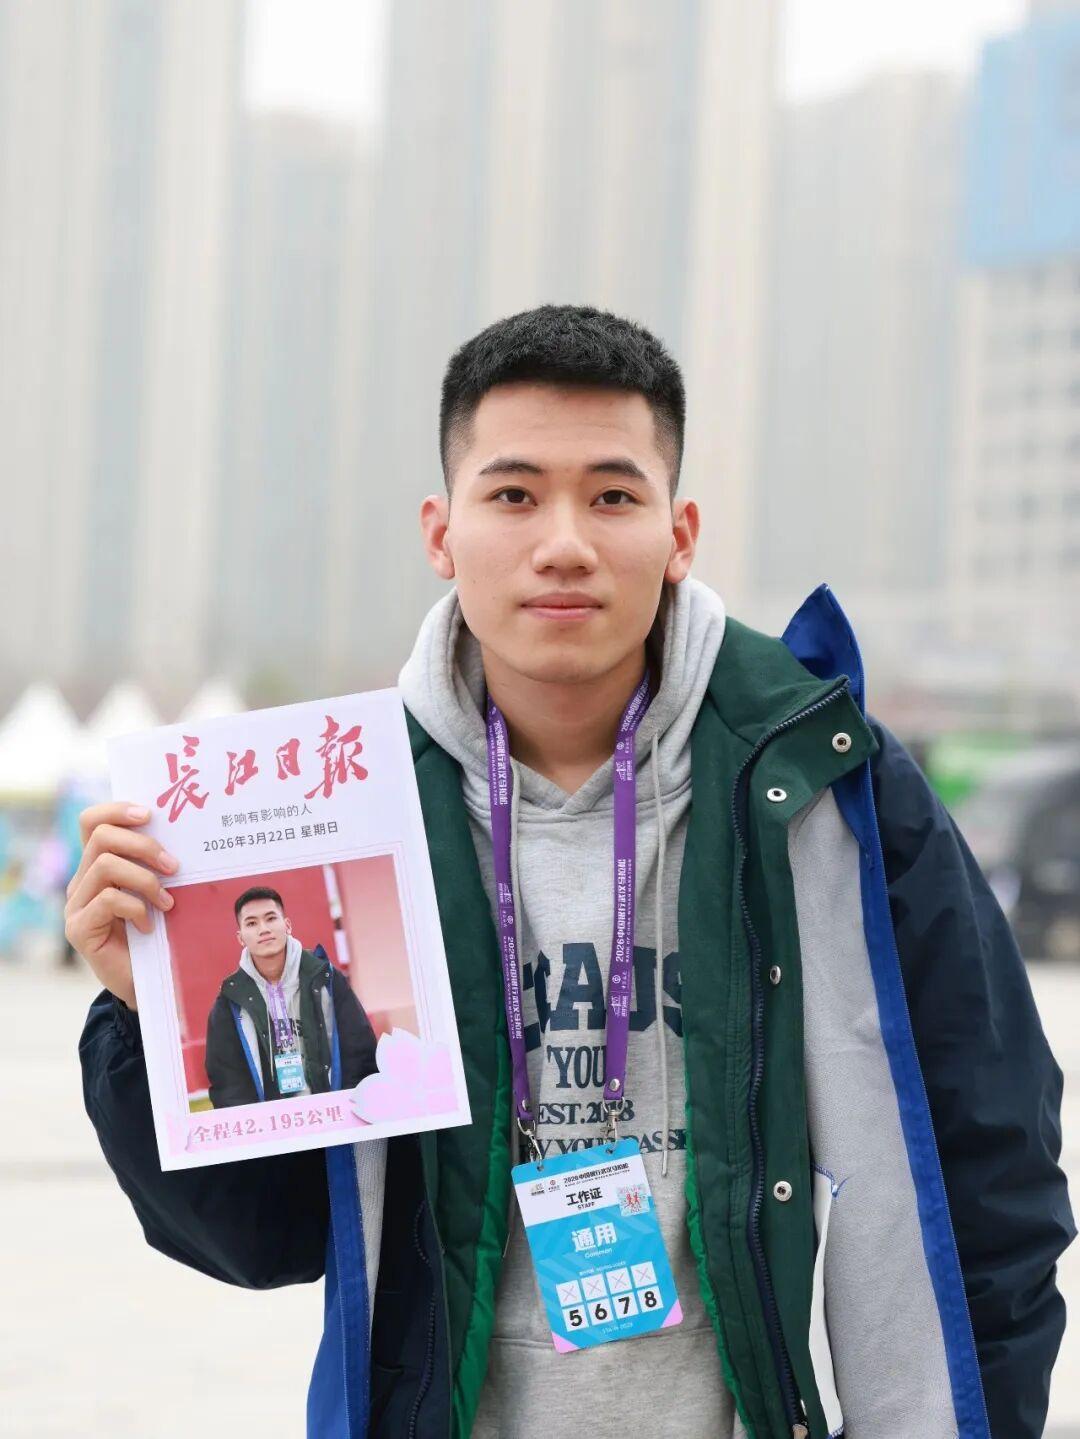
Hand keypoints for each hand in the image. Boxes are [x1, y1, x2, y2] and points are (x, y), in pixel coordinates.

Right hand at [64, 803, 178, 1010]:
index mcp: (97, 865)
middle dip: (143, 845)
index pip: (92, 822)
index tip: (150, 814)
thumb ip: (157, 866)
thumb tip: (184, 833)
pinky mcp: (78, 929)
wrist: (146, 983)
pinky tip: (149, 925)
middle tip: (174, 866)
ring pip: (106, 866)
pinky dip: (136, 908)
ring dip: (145, 880)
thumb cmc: (158, 933)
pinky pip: (108, 900)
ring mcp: (76, 905)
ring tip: (167, 901)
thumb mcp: (158, 892)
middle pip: (102, 838)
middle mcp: (81, 881)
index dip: (117, 810)